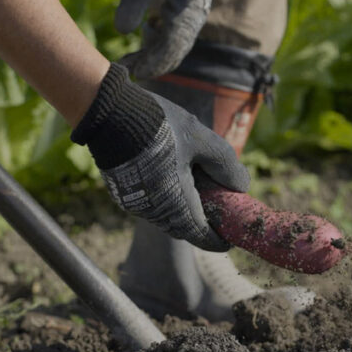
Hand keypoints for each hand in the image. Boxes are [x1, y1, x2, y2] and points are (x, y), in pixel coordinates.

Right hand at [73, 64, 249, 250]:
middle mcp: (152, 209)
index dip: (217, 240)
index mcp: (175, 202)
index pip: (200, 235)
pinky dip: (167, 201)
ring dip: (183, 212)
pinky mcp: (122, 191)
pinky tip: (176, 180)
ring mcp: (134, 202)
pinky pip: (151, 205)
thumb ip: (225, 164)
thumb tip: (242, 186)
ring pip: (165, 217)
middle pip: (183, 228)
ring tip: (200, 194)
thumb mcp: (201, 138)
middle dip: (202, 225)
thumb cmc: (158, 124)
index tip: (230, 240)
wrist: (108, 111)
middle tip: (218, 213)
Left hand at [115, 0, 231, 79]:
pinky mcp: (190, 12)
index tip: (133, 73)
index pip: (170, 49)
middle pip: (174, 53)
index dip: (151, 63)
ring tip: (132, 58)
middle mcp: (194, 21)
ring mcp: (194, 18)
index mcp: (187, 15)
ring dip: (155, 54)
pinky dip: (162, 41)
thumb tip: (121, 32)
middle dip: (152, 65)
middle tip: (128, 71)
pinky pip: (177, 35)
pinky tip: (148, 32)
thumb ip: (134, 2)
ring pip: (176, 46)